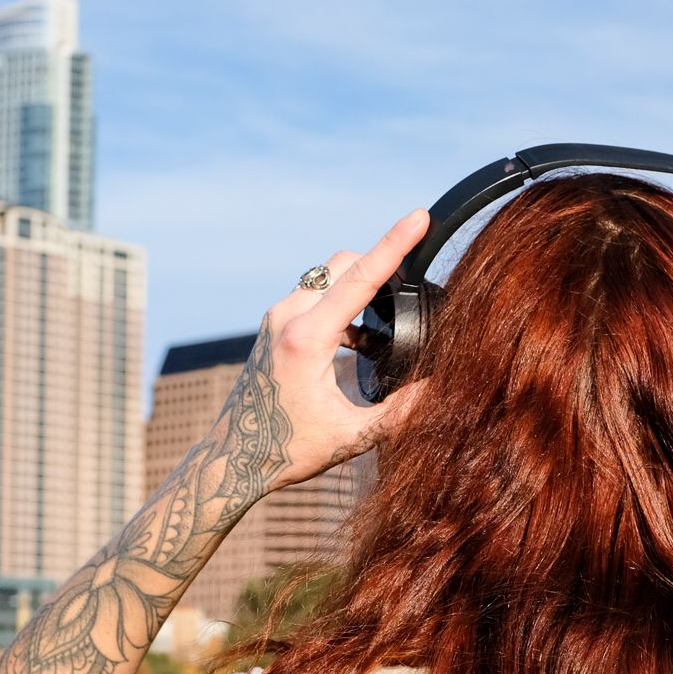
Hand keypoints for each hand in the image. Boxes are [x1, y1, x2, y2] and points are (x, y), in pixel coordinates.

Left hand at [232, 208, 431, 490]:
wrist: (232, 457)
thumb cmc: (288, 450)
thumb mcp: (351, 437)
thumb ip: (398, 412)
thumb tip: (440, 388)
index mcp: (306, 339)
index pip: (360, 279)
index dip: (394, 244)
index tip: (419, 216)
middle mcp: (287, 318)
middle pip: (343, 264)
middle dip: (379, 265)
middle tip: (410, 288)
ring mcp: (276, 317)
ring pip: (327, 276)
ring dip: (358, 286)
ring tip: (382, 323)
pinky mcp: (274, 324)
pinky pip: (314, 294)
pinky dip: (341, 303)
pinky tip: (356, 340)